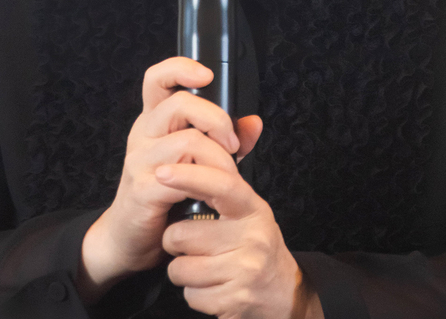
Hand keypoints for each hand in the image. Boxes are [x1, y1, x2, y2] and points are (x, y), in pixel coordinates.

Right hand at [77, 57, 261, 302]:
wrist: (131, 237)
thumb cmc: (166, 194)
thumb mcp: (196, 161)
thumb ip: (225, 140)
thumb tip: (253, 123)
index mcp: (154, 120)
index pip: (156, 78)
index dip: (180, 68)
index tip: (206, 75)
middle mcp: (143, 133)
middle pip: (180, 103)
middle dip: (217, 119)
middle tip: (232, 144)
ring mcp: (140, 160)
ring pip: (187, 141)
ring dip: (218, 158)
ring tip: (227, 176)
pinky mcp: (142, 189)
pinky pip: (180, 177)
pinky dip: (203, 183)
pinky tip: (207, 194)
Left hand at [160, 163, 321, 318]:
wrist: (284, 293)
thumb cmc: (256, 244)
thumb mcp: (249, 210)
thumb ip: (224, 183)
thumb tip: (202, 143)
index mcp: (253, 208)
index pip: (221, 184)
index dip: (189, 176)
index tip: (161, 171)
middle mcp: (252, 237)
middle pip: (183, 234)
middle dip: (174, 240)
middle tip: (191, 242)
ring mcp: (244, 271)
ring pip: (181, 268)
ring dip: (182, 269)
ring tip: (202, 264)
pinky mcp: (234, 302)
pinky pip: (190, 295)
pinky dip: (194, 293)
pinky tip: (211, 286)